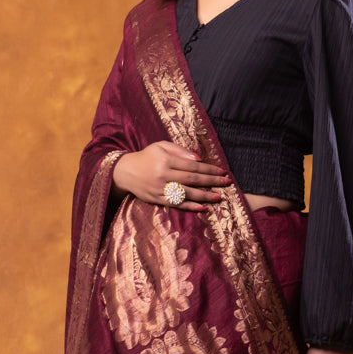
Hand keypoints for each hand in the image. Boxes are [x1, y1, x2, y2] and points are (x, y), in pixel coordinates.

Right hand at [112, 142, 229, 210]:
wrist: (125, 172)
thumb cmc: (146, 156)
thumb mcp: (160, 146)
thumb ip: (179, 151)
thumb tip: (199, 159)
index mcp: (165, 160)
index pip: (192, 166)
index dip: (209, 169)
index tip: (222, 171)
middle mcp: (163, 175)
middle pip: (192, 179)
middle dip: (212, 181)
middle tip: (227, 183)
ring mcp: (160, 189)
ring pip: (187, 194)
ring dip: (205, 196)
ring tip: (219, 196)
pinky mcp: (157, 200)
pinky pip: (177, 204)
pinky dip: (191, 206)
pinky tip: (203, 207)